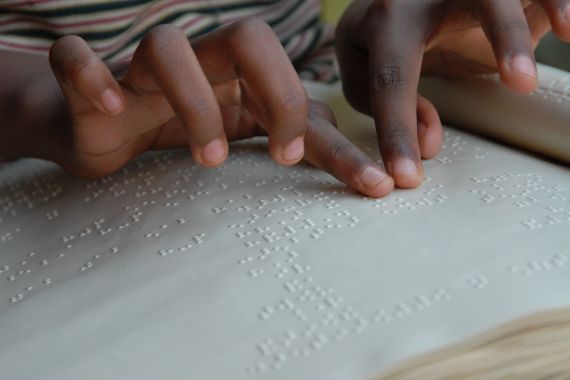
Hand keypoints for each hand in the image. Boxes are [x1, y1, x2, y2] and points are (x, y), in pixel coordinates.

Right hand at [48, 21, 393, 197]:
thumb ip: (296, 134)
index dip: (338, 140)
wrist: (96, 126)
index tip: (373, 185)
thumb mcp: (244, 132)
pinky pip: (75, 58)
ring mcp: (140, 68)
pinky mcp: (86, 79)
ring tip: (210, 159)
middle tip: (282, 157)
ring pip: (166, 49)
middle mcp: (198, 61)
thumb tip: (346, 143)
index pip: (299, 89)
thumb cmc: (177, 127)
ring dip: (195, 104)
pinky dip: (89, 74)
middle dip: (279, 94)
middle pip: (249, 38)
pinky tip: (110, 105)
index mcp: (237, 75)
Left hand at [336, 0, 569, 187]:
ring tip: (526, 80)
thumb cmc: (381, 36)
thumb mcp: (363, 68)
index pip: (388, 80)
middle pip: (459, 11)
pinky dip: (556, 2)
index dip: (397, 130)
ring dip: (515, 34)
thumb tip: (427, 142)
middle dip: (492, 46)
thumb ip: (381, 103)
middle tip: (513, 93)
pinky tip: (567, 28)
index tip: (408, 176)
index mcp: (383, 21)